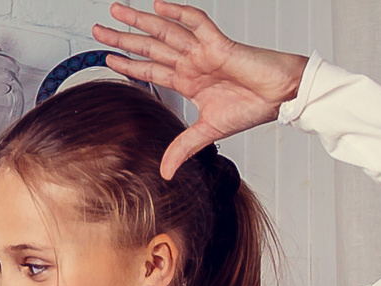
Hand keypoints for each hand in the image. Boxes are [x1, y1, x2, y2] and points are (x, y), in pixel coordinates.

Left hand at [92, 3, 309, 176]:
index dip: (129, 63)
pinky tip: (159, 5)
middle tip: (100, 29)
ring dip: (141, 21)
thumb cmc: (253, 106)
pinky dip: (178, 13)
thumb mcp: (209, 132)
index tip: (108, 56)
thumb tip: (165, 173)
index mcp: (189, 80)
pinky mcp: (219, 44)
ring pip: (166, 31)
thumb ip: (184, 148)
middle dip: (124, 38)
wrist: (280, 96)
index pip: (151, 69)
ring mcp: (204, 51)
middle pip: (151, 46)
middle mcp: (192, 62)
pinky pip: (197, 23)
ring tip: (117, 11)